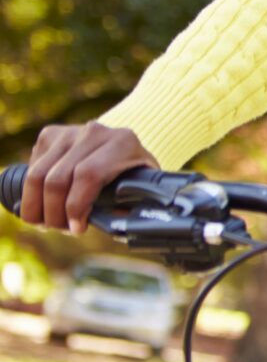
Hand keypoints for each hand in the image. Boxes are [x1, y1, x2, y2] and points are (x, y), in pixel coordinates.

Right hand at [21, 123, 158, 233]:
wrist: (122, 146)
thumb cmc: (133, 174)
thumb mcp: (140, 188)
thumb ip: (130, 207)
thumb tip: (115, 227)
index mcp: (123, 143)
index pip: (88, 175)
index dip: (76, 206)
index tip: (76, 229)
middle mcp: (94, 133)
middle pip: (58, 178)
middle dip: (54, 213)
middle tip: (61, 229)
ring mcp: (70, 132)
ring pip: (37, 175)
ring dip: (36, 207)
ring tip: (46, 224)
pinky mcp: (50, 134)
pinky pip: (31, 168)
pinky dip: (32, 193)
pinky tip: (44, 205)